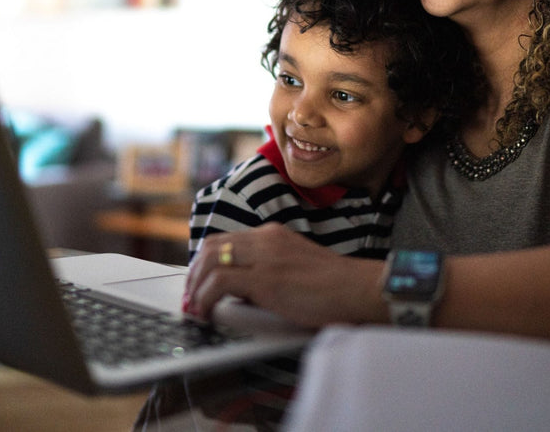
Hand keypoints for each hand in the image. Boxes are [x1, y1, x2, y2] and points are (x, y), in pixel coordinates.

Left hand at [183, 223, 385, 327]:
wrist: (359, 289)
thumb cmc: (334, 287)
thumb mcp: (295, 268)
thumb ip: (268, 271)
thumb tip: (239, 291)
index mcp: (273, 235)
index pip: (225, 239)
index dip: (205, 262)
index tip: (198, 284)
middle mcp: (266, 239)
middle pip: (211, 246)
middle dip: (194, 273)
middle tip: (190, 298)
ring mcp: (266, 257)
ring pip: (210, 260)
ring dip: (195, 287)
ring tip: (195, 308)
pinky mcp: (267, 279)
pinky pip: (219, 282)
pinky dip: (205, 298)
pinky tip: (207, 313)